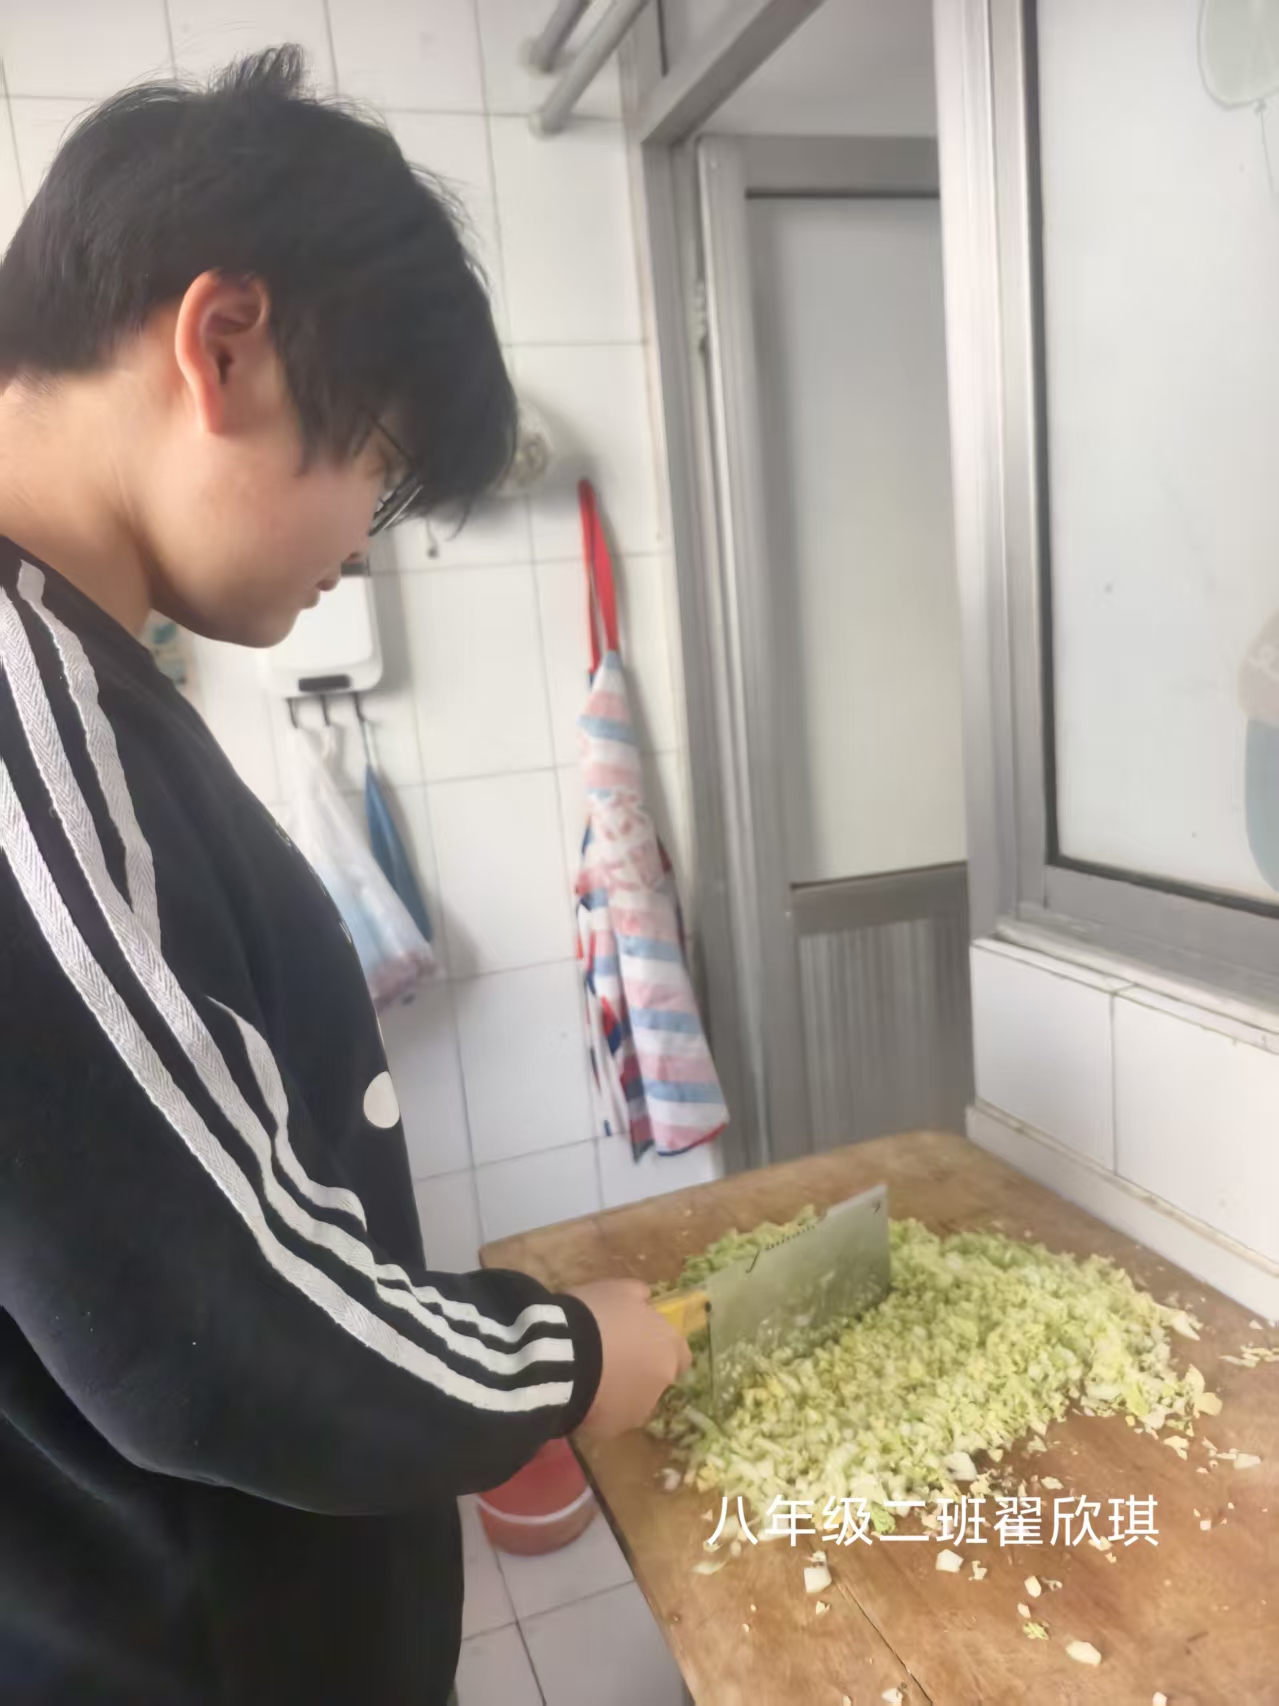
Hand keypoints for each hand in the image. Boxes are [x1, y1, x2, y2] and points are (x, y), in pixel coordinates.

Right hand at [568, 1278, 692, 1441]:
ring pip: (633, 1401)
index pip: (681, 1356)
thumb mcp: (618, 1289)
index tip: (641, 1342)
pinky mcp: (612, 1430)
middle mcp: (660, 1383)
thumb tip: (646, 1299)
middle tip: (609, 1358)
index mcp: (667, 1348)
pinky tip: (578, 1394)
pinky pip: (608, 1418)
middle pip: (655, 1379)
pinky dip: (598, 1408)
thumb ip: (638, 1295)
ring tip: (589, 1378)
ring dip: (620, 1392)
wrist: (562, 1357)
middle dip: (638, 1371)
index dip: (661, 1348)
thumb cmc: (595, 1317)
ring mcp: (637, 1411)